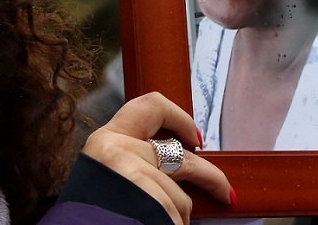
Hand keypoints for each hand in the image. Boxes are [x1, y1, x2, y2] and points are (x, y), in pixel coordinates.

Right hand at [82, 92, 233, 223]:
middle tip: (225, 191)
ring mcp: (131, 173)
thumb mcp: (106, 176)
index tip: (196, 137)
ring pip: (180, 195)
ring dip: (180, 216)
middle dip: (210, 177)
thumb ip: (133, 161)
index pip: (151, 105)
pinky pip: (176, 215)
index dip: (181, 118)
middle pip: (182, 157)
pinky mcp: (146, 197)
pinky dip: (175, 224)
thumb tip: (175, 163)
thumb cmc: (93, 212)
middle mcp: (116, 150)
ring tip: (169, 223)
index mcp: (104, 140)